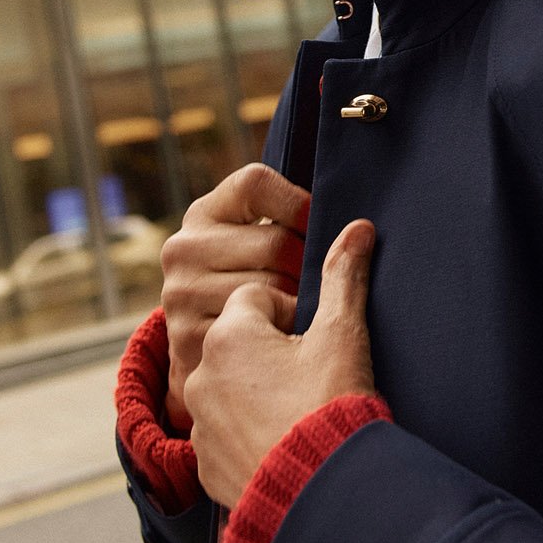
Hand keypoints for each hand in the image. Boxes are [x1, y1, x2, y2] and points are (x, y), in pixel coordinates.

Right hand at [160, 163, 310, 421]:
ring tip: (306, 313)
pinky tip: (285, 341)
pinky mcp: (186, 338)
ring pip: (270, 290)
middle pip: (275, 242)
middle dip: (308, 266)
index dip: (299, 205)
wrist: (211, 358)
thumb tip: (362, 230)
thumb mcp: (260, 243)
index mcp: (203, 213)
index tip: (321, 228)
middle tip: (324, 284)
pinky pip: (258, 333)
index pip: (255, 184)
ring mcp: (181, 294)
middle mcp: (184, 248)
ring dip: (299, 306)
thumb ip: (294, 221)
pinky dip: (281, 337)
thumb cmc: (254, 286)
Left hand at [185, 219, 377, 507]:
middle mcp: (202, 374)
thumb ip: (344, 276)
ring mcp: (201, 422)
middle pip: (240, 343)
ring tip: (300, 412)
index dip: (293, 315)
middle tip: (312, 377)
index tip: (315, 341)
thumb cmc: (331, 405)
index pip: (257, 298)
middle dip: (272, 353)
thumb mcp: (343, 334)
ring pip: (230, 388)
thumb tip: (358, 228)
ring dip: (258, 393)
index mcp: (230, 334)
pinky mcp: (206, 463)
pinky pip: (226, 434)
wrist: (321, 493)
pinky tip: (285, 442)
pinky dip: (250, 434)